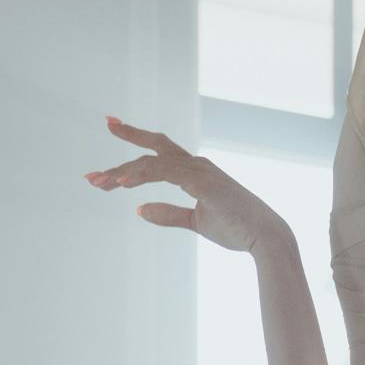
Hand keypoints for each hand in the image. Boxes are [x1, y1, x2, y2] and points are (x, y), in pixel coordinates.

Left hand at [86, 120, 290, 255]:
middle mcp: (196, 164)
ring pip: (151, 163)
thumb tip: (139, 209)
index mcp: (195, 171)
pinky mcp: (201, 181)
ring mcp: (199, 170)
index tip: (113, 127)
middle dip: (126, 144)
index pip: (160, 151)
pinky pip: (164, 172)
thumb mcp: (195, 222)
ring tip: (99, 183)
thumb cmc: (236, 229)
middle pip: (153, 148)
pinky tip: (122, 184)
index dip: (135, 139)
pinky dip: (141, 176)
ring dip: (123, 172)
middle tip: (100, 149)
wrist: (265, 237)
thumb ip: (168, 214)